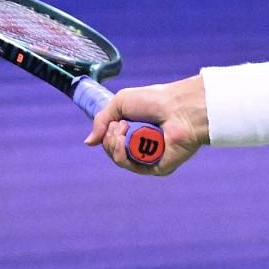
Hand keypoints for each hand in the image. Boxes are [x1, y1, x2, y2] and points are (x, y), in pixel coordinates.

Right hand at [84, 75, 207, 175]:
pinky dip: (122, 155)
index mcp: (137, 131)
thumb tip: (89, 143)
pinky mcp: (158, 167)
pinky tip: (123, 141)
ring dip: (114, 145)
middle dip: (109, 138)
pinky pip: (133, 167)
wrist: (179, 106)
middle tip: (121, 124)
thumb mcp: (121, 102)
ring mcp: (151, 158)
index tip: (115, 122)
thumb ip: (102, 120)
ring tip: (122, 129)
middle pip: (113, 152)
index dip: (107, 134)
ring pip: (120, 161)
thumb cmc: (155, 100)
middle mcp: (143, 145)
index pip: (113, 141)